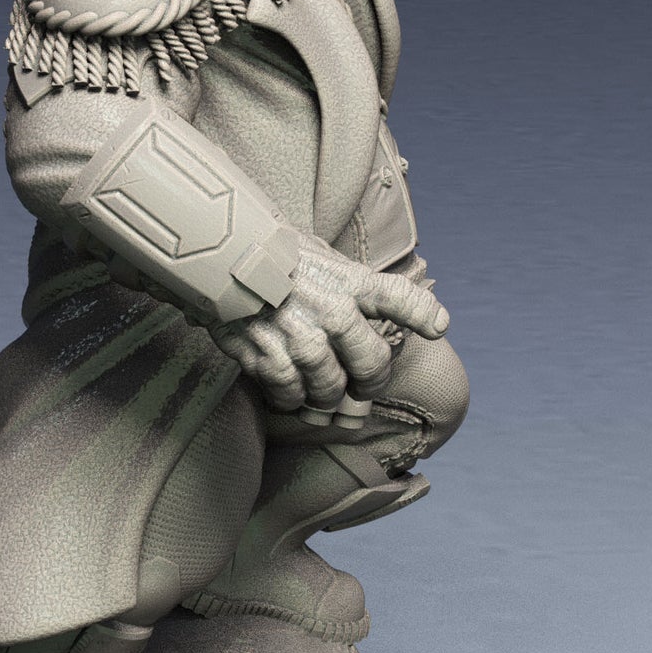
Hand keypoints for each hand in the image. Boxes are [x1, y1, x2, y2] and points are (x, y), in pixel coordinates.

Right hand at [210, 236, 450, 417]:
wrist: (214, 255)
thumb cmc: (270, 254)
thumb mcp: (317, 255)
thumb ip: (347, 282)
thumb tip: (373, 308)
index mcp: (347, 280)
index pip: (399, 297)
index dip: (423, 314)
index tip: (438, 326)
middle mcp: (330, 309)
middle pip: (373, 364)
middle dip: (371, 382)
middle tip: (362, 385)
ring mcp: (298, 335)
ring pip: (330, 389)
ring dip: (326, 394)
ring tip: (317, 386)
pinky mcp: (265, 354)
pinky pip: (290, 394)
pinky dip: (290, 398)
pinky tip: (285, 387)